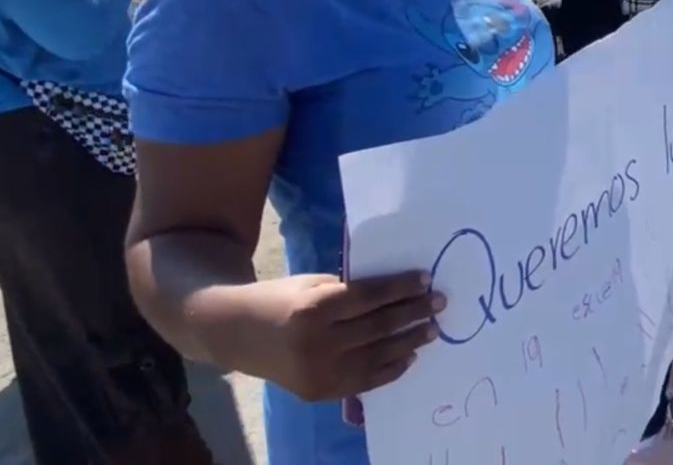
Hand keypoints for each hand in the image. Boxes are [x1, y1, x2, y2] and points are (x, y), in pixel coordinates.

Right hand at [238, 271, 441, 401]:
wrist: (235, 333)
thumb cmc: (278, 300)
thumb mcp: (311, 284)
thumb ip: (348, 290)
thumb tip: (395, 292)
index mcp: (315, 308)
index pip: (370, 298)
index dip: (401, 289)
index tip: (425, 280)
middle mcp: (318, 343)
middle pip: (378, 327)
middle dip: (413, 313)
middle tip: (438, 303)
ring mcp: (319, 372)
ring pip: (376, 356)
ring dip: (409, 342)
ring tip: (431, 330)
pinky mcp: (319, 392)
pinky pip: (364, 382)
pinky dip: (390, 369)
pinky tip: (409, 356)